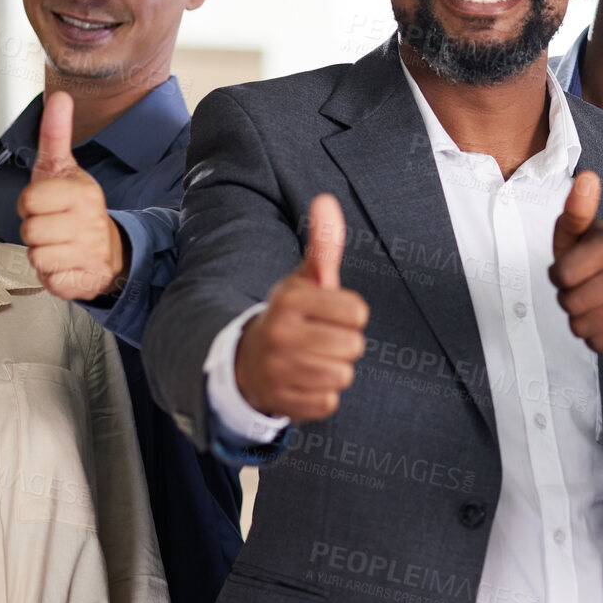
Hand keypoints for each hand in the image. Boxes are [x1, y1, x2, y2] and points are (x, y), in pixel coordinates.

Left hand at [18, 91, 125, 301]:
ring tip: (58, 245)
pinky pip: (50, 280)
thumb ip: (55, 134)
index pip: (29, 200)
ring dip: (42, 253)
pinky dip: (53, 276)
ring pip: (37, 256)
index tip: (46, 205)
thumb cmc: (75, 207)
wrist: (108, 248)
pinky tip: (66, 264)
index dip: (29, 204)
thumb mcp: (63, 169)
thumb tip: (60, 96)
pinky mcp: (85, 280)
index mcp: (83, 192)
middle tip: (52, 226)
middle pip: (30, 230)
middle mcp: (90, 222)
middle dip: (34, 230)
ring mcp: (90, 253)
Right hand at [232, 193, 368, 420]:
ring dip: (334, 369)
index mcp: (289, 300)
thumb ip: (323, 245)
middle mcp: (280, 334)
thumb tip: (328, 199)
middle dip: (344, 344)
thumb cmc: (288, 316)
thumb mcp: (303, 280)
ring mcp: (278, 370)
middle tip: (320, 339)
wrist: (245, 362)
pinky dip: (322, 395)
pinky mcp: (281, 401)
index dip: (350, 315)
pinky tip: (303, 381)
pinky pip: (329, 402)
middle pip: (353, 346)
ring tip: (311, 360)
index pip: (357, 312)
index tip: (330, 315)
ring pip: (342, 375)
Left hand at [548, 170, 602, 354]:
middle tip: (584, 288)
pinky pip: (598, 344)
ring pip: (581, 327)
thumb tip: (587, 177)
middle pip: (569, 304)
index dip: (559, 275)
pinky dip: (597, 336)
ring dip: (581, 319)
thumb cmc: (602, 257)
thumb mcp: (584, 232)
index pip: (560, 276)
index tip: (572, 269)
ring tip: (595, 303)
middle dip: (569, 298)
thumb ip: (576, 209)